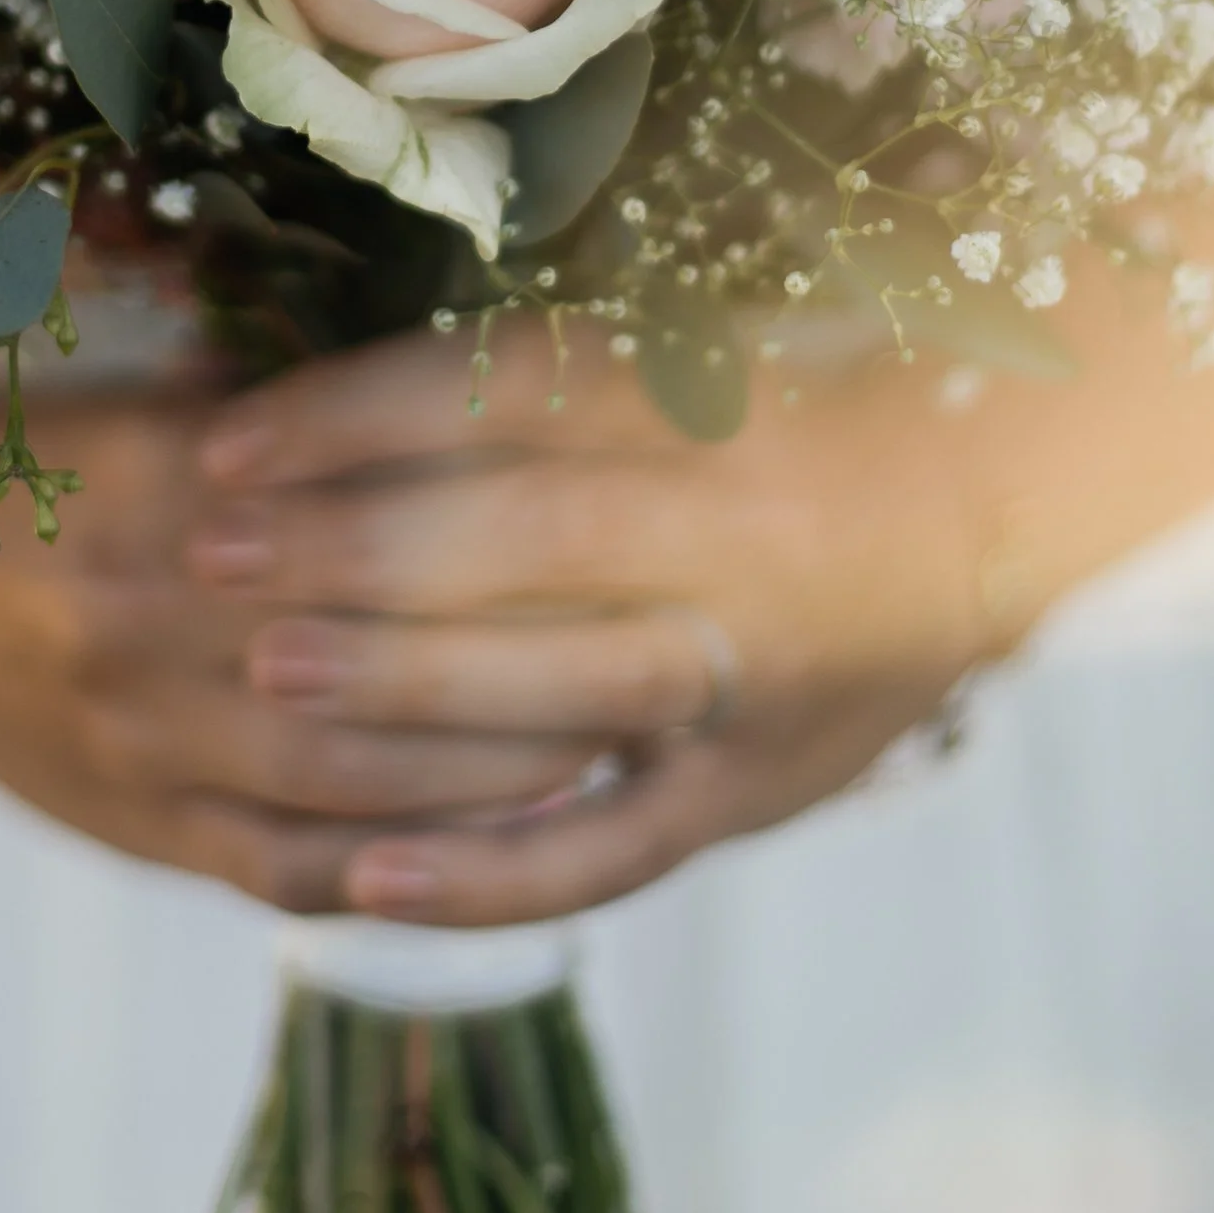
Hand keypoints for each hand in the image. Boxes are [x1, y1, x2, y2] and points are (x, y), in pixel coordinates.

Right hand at [0, 372, 608, 910]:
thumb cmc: (19, 426)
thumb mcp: (130, 370)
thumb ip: (274, 397)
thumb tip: (452, 380)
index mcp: (135, 487)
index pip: (344, 521)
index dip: (489, 536)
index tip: (619, 525)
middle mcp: (127, 624)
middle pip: (366, 664)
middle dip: (528, 670)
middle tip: (667, 655)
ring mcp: (124, 741)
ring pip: (339, 782)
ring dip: (489, 778)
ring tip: (618, 751)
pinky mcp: (129, 824)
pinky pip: (284, 867)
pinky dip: (403, 868)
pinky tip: (505, 846)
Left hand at [188, 325, 989, 924]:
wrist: (1005, 504)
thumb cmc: (808, 398)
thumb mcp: (711, 333)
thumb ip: (550, 351)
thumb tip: (334, 346)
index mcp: (719, 406)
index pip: (512, 397)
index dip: (359, 413)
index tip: (229, 436)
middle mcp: (738, 538)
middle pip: (525, 538)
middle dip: (352, 546)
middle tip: (207, 553)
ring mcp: (751, 678)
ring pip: (564, 692)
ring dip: (403, 689)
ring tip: (263, 678)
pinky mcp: (754, 794)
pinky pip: (609, 850)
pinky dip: (485, 874)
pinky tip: (359, 879)